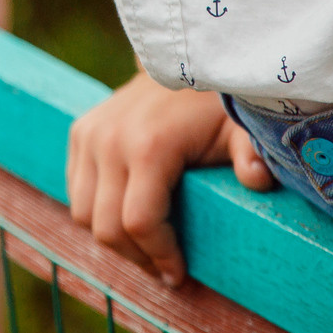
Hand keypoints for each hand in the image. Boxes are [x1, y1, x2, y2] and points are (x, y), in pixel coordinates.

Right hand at [67, 73, 274, 286]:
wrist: (185, 57)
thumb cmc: (218, 103)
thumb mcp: (241, 129)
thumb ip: (251, 155)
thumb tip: (257, 180)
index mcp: (149, 146)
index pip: (138, 223)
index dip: (159, 257)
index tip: (179, 275)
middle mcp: (110, 139)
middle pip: (106, 227)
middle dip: (137, 257)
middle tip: (165, 270)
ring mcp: (90, 134)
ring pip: (83, 213)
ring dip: (113, 239)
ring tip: (146, 247)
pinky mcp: (80, 131)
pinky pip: (76, 190)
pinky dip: (96, 211)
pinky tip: (127, 215)